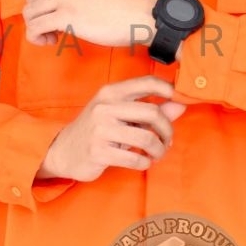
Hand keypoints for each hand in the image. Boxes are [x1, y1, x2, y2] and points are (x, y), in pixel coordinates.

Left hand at [23, 0, 155, 48]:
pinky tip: (51, 41)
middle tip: (52, 30)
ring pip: (30, 13)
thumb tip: (53, 6)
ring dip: (36, 28)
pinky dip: (36, 37)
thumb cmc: (121, 6)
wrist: (138, 16)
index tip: (53, 16)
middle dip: (36, 16)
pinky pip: (35, 27)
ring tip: (52, 37)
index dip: (41, 4)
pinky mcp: (65, 16)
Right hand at [35, 76, 186, 183]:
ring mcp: (100, 130)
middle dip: (167, 129)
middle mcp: (105, 107)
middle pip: (152, 113)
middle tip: (167, 139)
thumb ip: (150, 109)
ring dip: (159, 149)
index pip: (146, 82)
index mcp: (111, 92)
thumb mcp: (121, 115)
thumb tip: (180, 105)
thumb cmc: (98, 130)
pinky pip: (134, 159)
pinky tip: (143, 162)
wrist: (65, 151)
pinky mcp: (98, 152)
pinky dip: (144, 162)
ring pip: (146, 138)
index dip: (168, 89)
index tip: (180, 99)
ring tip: (157, 153)